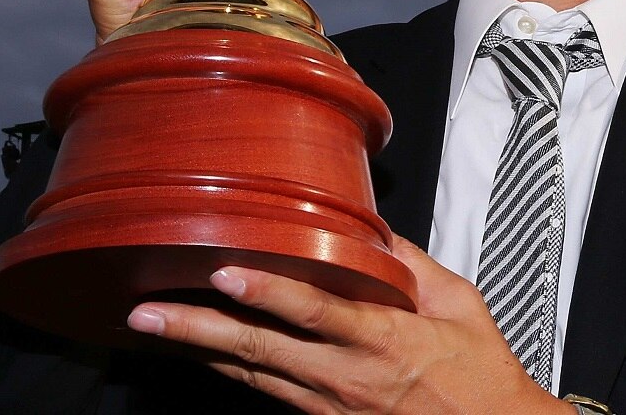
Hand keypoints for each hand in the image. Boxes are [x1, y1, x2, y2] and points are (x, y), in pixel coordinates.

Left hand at [127, 236, 568, 414]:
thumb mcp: (458, 302)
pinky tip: (204, 353)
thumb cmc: (477, 369)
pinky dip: (231, 371)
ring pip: (252, 376)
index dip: (266, 293)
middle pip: (259, 351)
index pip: (313, 312)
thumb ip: (412, 262)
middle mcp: (344, 377)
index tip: (225, 273)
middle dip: (199, 329)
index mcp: (381, 339)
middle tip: (148, 313)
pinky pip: (267, 393)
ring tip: (158, 328)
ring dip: (202, 350)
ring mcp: (328, 406)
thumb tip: (373, 229)